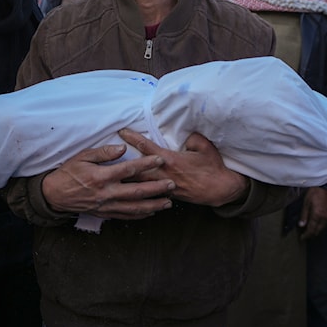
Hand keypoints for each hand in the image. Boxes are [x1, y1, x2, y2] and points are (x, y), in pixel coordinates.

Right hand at [41, 143, 174, 219]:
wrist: (55, 195)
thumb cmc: (69, 172)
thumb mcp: (83, 156)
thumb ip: (104, 153)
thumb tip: (123, 148)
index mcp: (100, 176)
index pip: (128, 169)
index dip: (146, 164)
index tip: (160, 159)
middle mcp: (106, 193)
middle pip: (136, 191)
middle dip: (156, 188)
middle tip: (172, 184)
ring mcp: (106, 206)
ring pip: (134, 208)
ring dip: (152, 206)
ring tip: (168, 203)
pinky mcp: (105, 214)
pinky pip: (126, 216)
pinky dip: (140, 215)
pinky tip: (151, 213)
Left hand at [119, 129, 249, 206]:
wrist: (220, 189)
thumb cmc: (213, 166)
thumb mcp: (204, 146)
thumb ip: (191, 138)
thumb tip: (183, 134)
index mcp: (170, 160)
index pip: (147, 147)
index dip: (133, 138)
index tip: (122, 131)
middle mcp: (164, 174)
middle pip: (136, 168)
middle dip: (121, 162)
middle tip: (106, 158)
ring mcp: (165, 186)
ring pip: (140, 183)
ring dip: (126, 179)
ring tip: (110, 176)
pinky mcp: (168, 195)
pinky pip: (149, 192)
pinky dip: (138, 191)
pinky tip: (128, 191)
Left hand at [298, 186, 326, 240]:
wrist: (326, 186)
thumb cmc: (315, 192)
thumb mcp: (306, 202)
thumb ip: (304, 215)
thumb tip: (301, 225)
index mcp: (317, 215)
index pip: (311, 229)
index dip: (306, 235)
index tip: (302, 238)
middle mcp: (324, 218)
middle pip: (318, 231)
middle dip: (311, 235)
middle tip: (305, 236)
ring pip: (322, 228)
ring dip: (316, 232)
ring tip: (309, 233)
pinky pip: (325, 224)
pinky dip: (320, 227)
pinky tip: (316, 226)